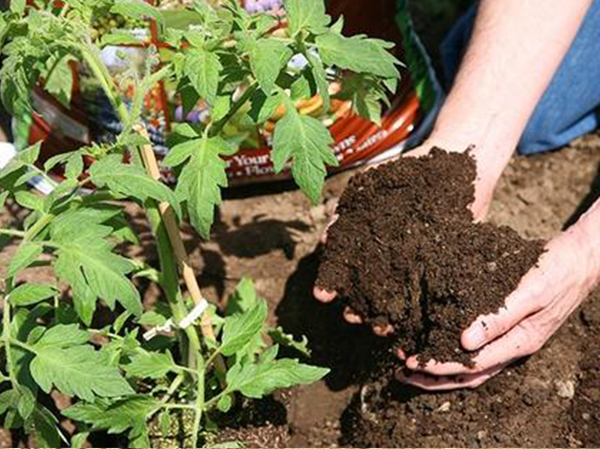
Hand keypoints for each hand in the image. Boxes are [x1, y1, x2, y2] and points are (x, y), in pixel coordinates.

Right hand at [313, 140, 502, 333]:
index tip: (323, 295)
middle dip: (358, 309)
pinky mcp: (442, 270)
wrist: (456, 165)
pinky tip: (414, 324)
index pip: (344, 272)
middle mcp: (388, 260)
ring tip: (382, 327)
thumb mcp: (371, 187)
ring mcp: (415, 267)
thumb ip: (346, 211)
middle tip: (353, 317)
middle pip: (367, 293)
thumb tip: (325, 239)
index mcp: (367, 243)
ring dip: (385, 318)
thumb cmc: (408, 173)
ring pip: (396, 301)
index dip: (331, 286)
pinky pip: (428, 296)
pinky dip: (420, 313)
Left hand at [398, 225, 599, 389]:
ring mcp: (511, 338)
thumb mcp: (529, 293)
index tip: (411, 362)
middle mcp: (513, 346)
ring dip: (441, 367)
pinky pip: (477, 346)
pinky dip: (452, 348)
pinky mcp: (507, 325)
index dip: (439, 367)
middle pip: (469, 374)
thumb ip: (499, 318)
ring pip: (471, 364)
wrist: (580, 257)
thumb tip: (465, 343)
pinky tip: (434, 339)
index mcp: (520, 342)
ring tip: (411, 363)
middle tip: (400, 371)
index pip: (471, 366)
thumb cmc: (557, 271)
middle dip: (433, 377)